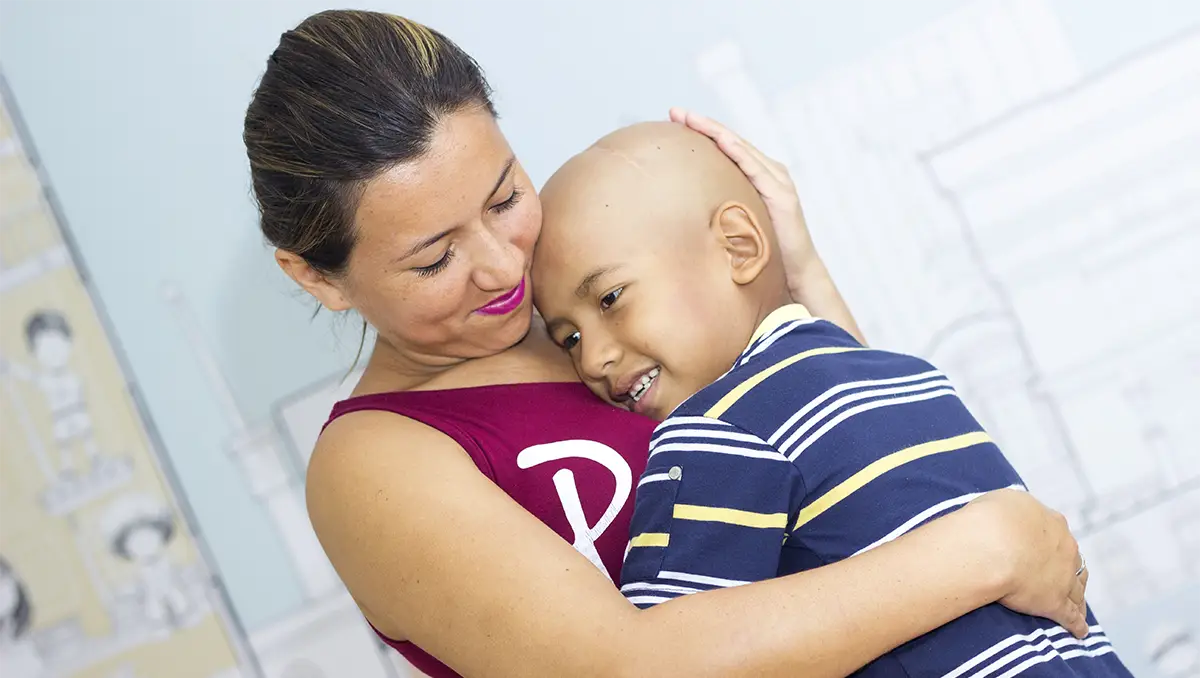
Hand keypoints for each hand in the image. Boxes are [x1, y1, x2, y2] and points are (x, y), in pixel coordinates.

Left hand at [671, 107, 866, 342]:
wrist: (795, 274)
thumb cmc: (764, 252)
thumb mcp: (736, 224)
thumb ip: (720, 210)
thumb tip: (685, 211)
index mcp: (759, 178)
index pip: (728, 149)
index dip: (704, 132)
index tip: (676, 120)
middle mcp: (770, 173)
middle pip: (732, 142)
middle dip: (703, 125)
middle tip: (674, 111)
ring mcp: (777, 182)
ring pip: (741, 148)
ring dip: (715, 131)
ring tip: (690, 118)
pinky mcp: (781, 196)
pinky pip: (755, 168)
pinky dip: (737, 151)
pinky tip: (720, 139)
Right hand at [968, 489, 1087, 637]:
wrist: (993, 544)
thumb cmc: (992, 519)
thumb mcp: (1004, 500)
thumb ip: (1014, 508)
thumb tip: (1013, 513)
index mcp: (1053, 522)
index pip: (1056, 532)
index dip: (1050, 540)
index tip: (1040, 546)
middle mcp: (1065, 548)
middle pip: (1073, 561)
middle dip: (1068, 568)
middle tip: (1062, 576)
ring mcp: (1064, 577)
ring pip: (1078, 589)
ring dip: (1078, 597)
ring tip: (1079, 606)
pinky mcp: (1056, 603)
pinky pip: (1071, 616)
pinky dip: (1077, 625)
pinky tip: (1080, 631)